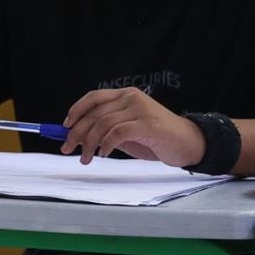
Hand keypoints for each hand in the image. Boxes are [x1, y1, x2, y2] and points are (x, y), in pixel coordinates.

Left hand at [59, 86, 206, 166]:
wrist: (190, 144)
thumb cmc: (157, 139)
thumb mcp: (127, 133)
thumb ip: (107, 130)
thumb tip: (77, 136)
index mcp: (125, 95)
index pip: (93, 98)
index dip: (76, 110)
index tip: (64, 126)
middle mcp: (131, 98)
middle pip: (94, 113)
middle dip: (76, 132)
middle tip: (67, 149)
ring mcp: (140, 109)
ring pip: (103, 124)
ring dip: (89, 143)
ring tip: (85, 158)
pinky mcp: (148, 123)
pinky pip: (117, 133)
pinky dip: (106, 144)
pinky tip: (104, 154)